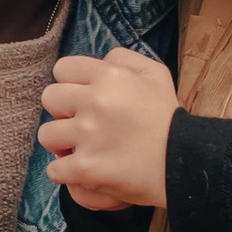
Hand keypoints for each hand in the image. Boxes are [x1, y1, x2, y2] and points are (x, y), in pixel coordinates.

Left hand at [37, 47, 176, 210]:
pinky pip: (54, 169)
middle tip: (81, 123)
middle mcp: (96, 101)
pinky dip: (66, 173)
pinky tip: (84, 171)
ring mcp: (88, 136)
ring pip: (46, 134)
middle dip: (63, 111)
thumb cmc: (169, 119)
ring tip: (82, 148)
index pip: (62, 68)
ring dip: (61, 143)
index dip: (71, 84)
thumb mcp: (156, 74)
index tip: (84, 98)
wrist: (184, 163)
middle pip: (49, 98)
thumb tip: (100, 60)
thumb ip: (124, 58)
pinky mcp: (85, 168)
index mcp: (110, 76)